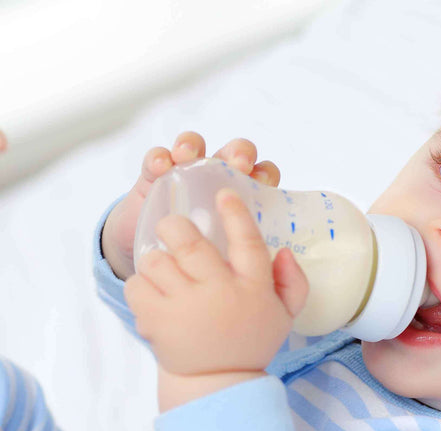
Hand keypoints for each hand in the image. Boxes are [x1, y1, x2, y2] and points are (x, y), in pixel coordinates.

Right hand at [102, 133, 280, 279]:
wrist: (156, 276)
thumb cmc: (204, 271)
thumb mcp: (234, 271)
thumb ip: (267, 270)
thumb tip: (286, 255)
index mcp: (244, 199)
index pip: (262, 175)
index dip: (264, 173)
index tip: (260, 183)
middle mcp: (218, 181)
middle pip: (234, 152)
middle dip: (238, 152)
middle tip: (237, 164)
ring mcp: (186, 176)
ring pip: (195, 146)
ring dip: (194, 144)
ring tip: (187, 155)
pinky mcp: (154, 178)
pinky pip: (157, 159)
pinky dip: (159, 158)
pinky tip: (160, 167)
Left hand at [124, 188, 308, 376]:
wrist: (216, 383)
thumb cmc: (248, 340)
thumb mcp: (283, 315)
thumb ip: (291, 281)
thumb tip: (283, 251)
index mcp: (253, 288)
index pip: (247, 242)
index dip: (235, 213)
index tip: (223, 193)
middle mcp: (219, 294)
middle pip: (189, 243)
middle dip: (175, 226)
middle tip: (172, 227)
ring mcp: (185, 308)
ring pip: (156, 261)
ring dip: (156, 260)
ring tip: (162, 270)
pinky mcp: (156, 322)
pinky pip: (136, 286)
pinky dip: (140, 285)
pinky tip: (152, 293)